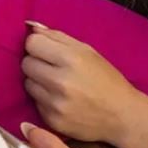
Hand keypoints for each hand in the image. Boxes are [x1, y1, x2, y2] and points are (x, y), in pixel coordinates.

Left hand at [22, 22, 138, 142]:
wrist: (121, 114)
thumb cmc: (107, 79)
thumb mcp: (89, 51)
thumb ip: (58, 37)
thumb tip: (31, 28)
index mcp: (72, 59)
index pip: (32, 44)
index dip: (38, 45)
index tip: (46, 49)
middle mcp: (61, 81)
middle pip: (26, 63)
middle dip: (36, 62)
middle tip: (52, 67)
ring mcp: (54, 103)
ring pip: (27, 83)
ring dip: (38, 81)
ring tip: (57, 84)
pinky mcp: (51, 120)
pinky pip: (35, 102)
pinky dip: (44, 99)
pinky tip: (61, 99)